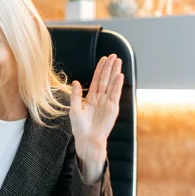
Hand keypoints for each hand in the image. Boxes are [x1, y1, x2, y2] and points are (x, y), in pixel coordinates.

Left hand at [69, 54, 123, 181]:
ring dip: (115, 72)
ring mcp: (107, 102)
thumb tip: (75, 81)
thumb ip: (75, 95)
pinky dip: (118, 84)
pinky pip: (115, 93)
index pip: (96, 80)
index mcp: (91, 98)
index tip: (104, 59)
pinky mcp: (113, 108)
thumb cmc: (80, 127)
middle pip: (105, 79)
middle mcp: (100, 98)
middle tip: (113, 56)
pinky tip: (120, 75)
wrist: (88, 139)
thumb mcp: (74, 109)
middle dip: (109, 67)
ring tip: (118, 61)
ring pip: (112, 84)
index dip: (100, 69)